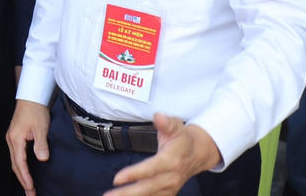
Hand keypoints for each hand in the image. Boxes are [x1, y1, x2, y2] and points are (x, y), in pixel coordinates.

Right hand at [6, 99, 50, 195]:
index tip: (31, 188)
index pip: (20, 163)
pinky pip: (16, 156)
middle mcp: (11, 140)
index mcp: (15, 139)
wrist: (31, 97)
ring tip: (28, 187)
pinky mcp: (15, 137)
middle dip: (22, 180)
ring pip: (15, 161)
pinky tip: (26, 172)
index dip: (26, 177)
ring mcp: (12, 138)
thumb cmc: (35, 110)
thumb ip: (41, 144)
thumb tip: (42, 158)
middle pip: (15, 165)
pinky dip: (20, 166)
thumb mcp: (41, 127)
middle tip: (30, 194)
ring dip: (21, 175)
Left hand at [104, 114, 221, 195]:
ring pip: (148, 195)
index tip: (117, 179)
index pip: (150, 169)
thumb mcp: (176, 126)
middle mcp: (171, 177)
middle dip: (127, 193)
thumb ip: (166, 122)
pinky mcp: (168, 192)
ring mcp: (170, 187)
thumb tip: (159, 117)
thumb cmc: (182, 138)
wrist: (198, 153)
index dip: (133, 174)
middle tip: (108, 195)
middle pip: (147, 187)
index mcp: (171, 160)